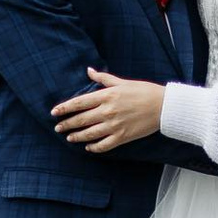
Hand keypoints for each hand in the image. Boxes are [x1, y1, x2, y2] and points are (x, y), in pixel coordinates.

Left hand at [51, 68, 166, 152]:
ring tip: (69, 137)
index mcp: (107, 96)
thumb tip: (88, 70)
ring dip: (77, 136)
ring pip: (89, 134)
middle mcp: (108, 111)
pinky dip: (94, 147)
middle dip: (67, 124)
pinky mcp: (123, 137)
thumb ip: (103, 78)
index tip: (54, 112)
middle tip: (58, 128)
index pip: (79, 102)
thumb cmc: (143, 91)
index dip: (64, 108)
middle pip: (81, 119)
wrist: (163, 106)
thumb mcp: (122, 82)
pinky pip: (104, 145)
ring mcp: (115, 125)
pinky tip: (88, 147)